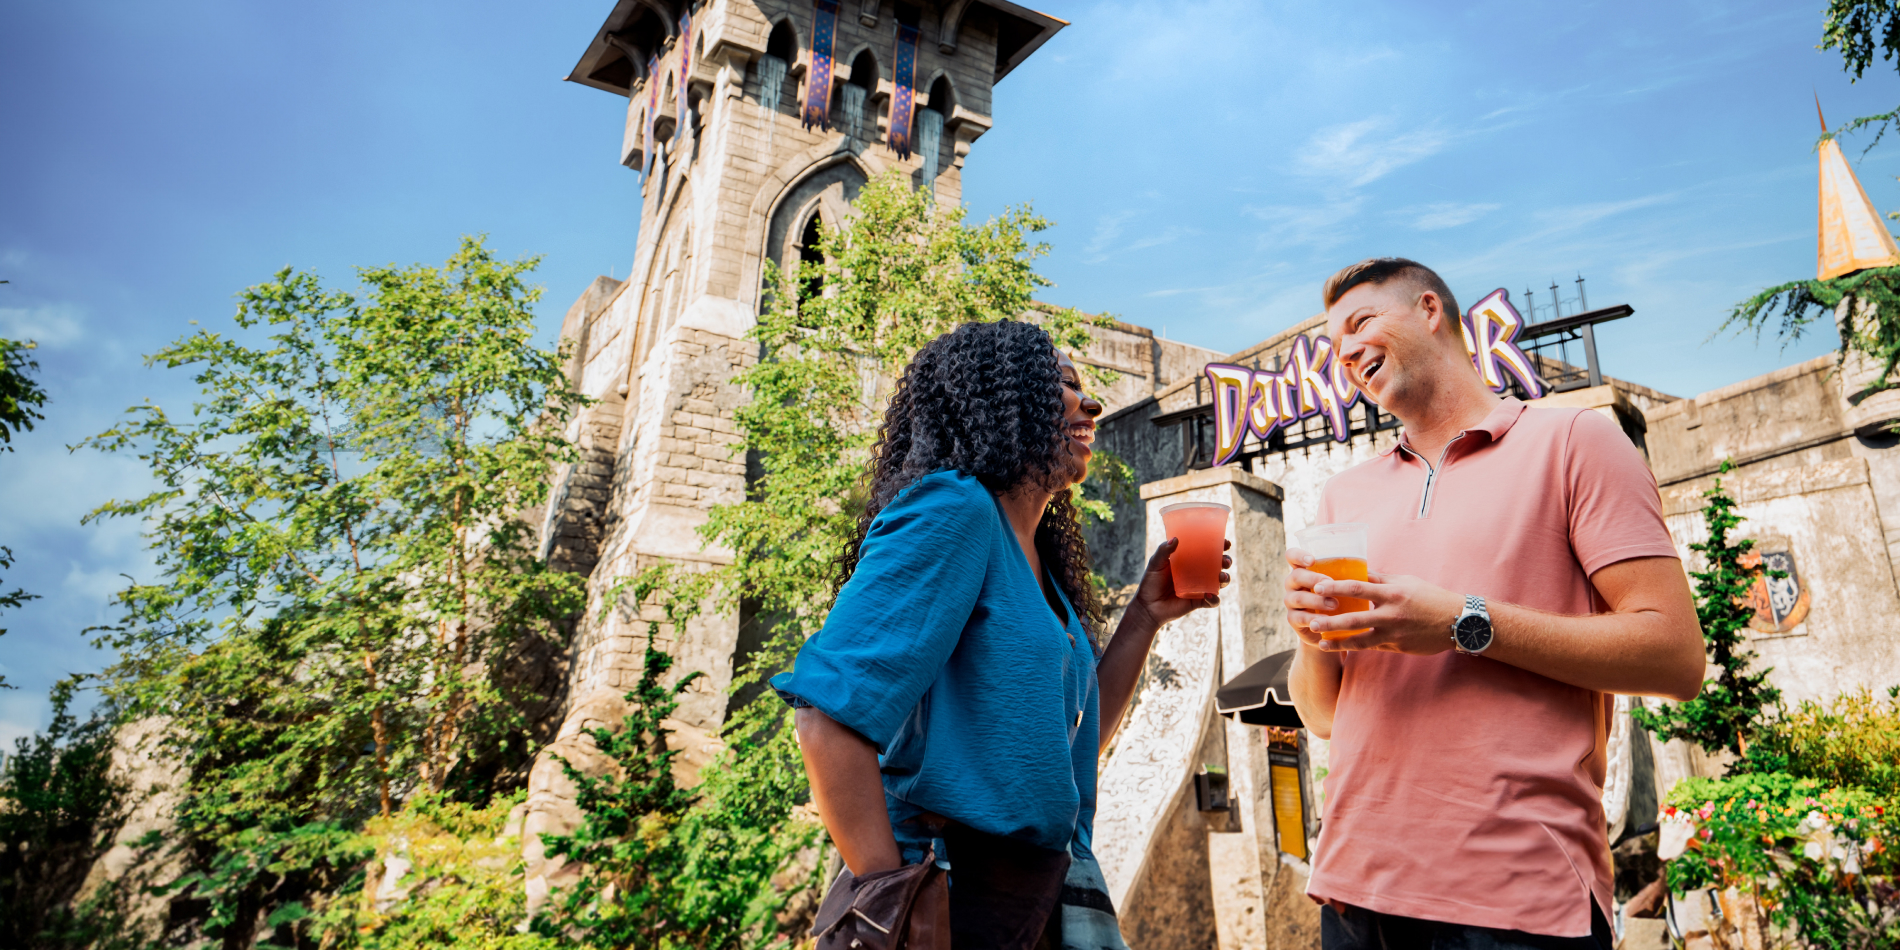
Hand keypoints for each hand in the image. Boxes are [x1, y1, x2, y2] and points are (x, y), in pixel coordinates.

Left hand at [1127, 537, 1231, 628]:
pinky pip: (1212, 601)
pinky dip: (1214, 599)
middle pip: (1218, 565)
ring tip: (1221, 577)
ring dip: (1225, 578)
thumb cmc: (1150, 583)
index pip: (1208, 551)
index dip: (1220, 546)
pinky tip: (1209, 595)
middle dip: (1226, 561)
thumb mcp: (1155, 563)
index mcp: (1190, 561)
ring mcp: (1199, 587)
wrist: (1147, 606)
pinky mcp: (1198, 602)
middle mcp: (1198, 573)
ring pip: (1219, 582)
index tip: (1226, 543)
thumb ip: (1163, 551)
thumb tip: (1176, 539)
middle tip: (1225, 561)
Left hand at [1283, 547, 1462, 654]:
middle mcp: (1392, 614)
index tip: (1317, 586)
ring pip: (1361, 640)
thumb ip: (1380, 579)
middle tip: (1311, 621)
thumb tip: (1357, 570)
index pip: (1358, 587)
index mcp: (1393, 593)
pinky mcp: (1399, 647)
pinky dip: (1356, 648)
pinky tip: (1342, 648)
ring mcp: (1395, 633)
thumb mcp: (1405, 582)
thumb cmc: (1430, 597)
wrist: (1458, 621)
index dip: (1336, 586)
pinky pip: (1373, 647)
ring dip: (1339, 641)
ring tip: (1320, 641)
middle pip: (1355, 618)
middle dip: (1330, 621)